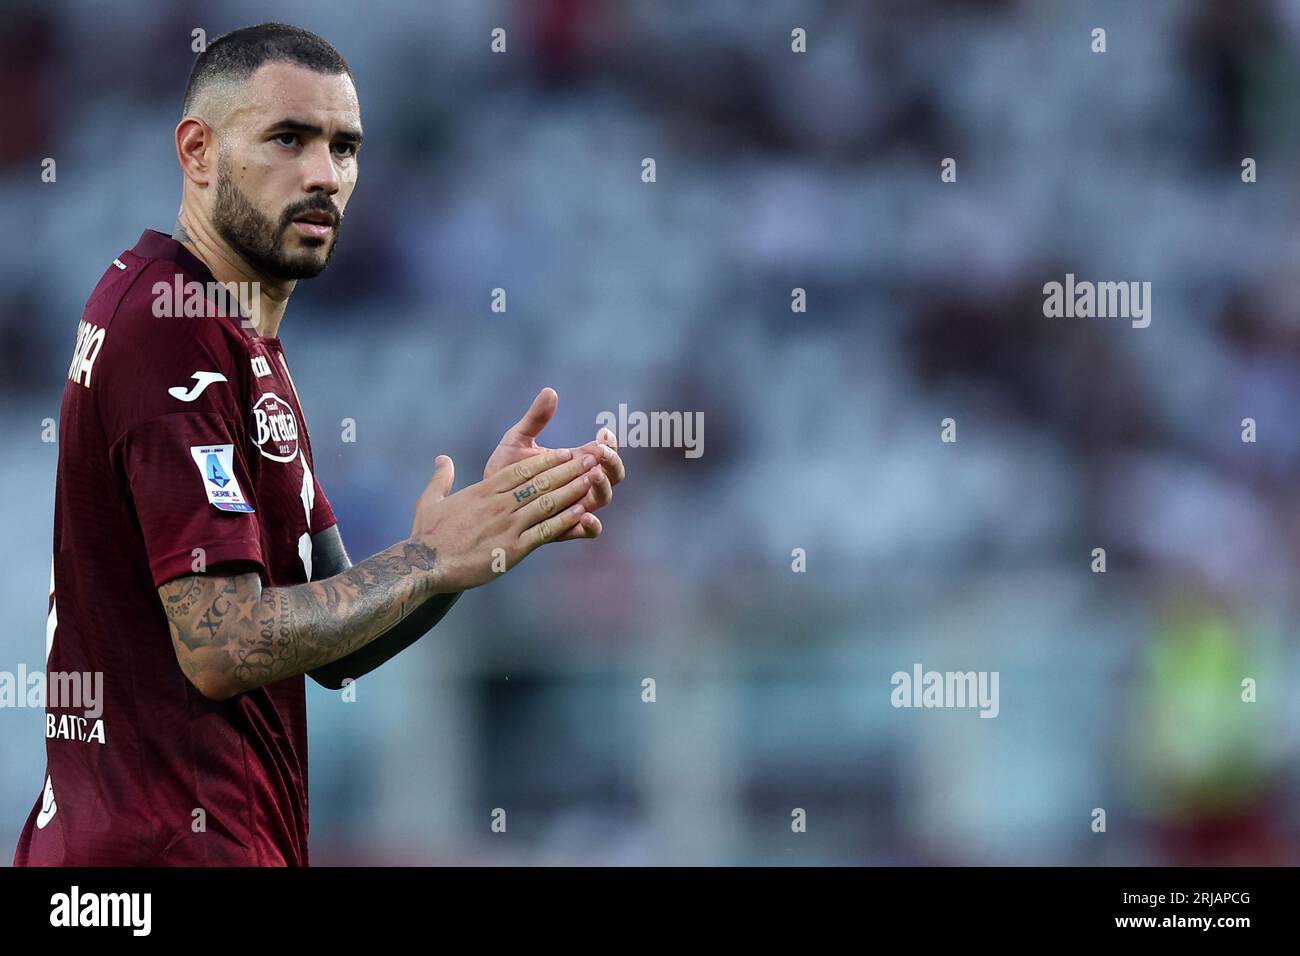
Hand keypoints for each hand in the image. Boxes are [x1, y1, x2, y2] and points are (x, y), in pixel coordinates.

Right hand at [409, 449, 602, 590]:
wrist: (424, 565)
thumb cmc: (426, 535)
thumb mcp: (431, 499)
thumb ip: (441, 477)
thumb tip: (442, 459)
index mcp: (483, 491)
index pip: (521, 470)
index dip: (547, 460)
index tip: (566, 453)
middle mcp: (499, 504)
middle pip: (540, 482)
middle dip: (568, 469)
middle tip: (592, 459)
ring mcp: (507, 526)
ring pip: (547, 503)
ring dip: (573, 490)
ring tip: (593, 479)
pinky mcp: (513, 548)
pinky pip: (545, 532)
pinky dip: (565, 521)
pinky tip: (583, 514)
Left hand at [483, 388, 625, 539]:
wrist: (484, 502)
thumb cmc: (504, 469)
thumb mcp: (518, 440)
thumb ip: (535, 419)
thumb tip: (549, 391)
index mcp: (576, 463)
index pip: (604, 452)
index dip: (609, 443)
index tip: (603, 431)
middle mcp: (582, 485)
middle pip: (612, 475)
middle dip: (611, 462)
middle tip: (601, 451)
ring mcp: (575, 507)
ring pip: (603, 499)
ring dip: (603, 486)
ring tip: (594, 475)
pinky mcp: (563, 529)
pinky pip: (586, 531)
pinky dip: (591, 524)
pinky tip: (585, 515)